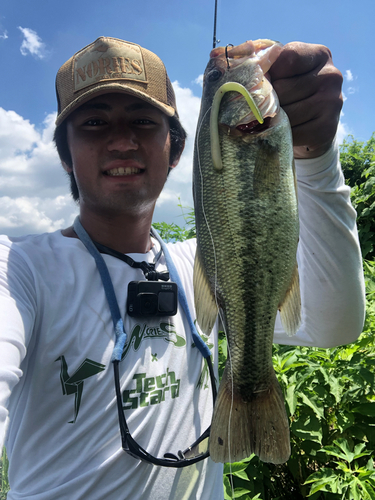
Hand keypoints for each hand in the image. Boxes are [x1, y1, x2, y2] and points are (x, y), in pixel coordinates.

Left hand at [268, 42, 342, 158]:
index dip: (269, 73)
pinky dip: (282, 135)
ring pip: (286, 113)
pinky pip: (293, 132)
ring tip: (273, 120)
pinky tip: (283, 133)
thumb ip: (268, 63)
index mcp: (320, 54)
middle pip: (282, 88)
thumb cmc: (289, 95)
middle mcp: (331, 76)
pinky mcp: (327, 129)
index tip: (268, 82)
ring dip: (273, 120)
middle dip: (268, 101)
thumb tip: (248, 67)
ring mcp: (332, 103)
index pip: (286, 58)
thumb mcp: (281, 72)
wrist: (311, 130)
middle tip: (268, 107)